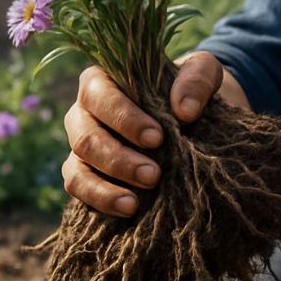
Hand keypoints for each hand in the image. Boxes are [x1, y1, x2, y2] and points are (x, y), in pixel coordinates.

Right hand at [62, 51, 223, 216]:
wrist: (193, 115)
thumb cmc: (190, 87)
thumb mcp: (204, 71)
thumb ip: (197, 79)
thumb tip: (185, 111)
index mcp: (103, 80)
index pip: (99, 95)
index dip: (124, 118)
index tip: (157, 138)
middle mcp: (84, 112)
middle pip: (85, 136)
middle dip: (119, 159)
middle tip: (153, 176)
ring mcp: (82, 144)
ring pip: (77, 167)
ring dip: (105, 187)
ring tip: (134, 203)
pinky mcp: (85, 171)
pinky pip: (78, 188)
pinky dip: (99, 200)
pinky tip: (128, 209)